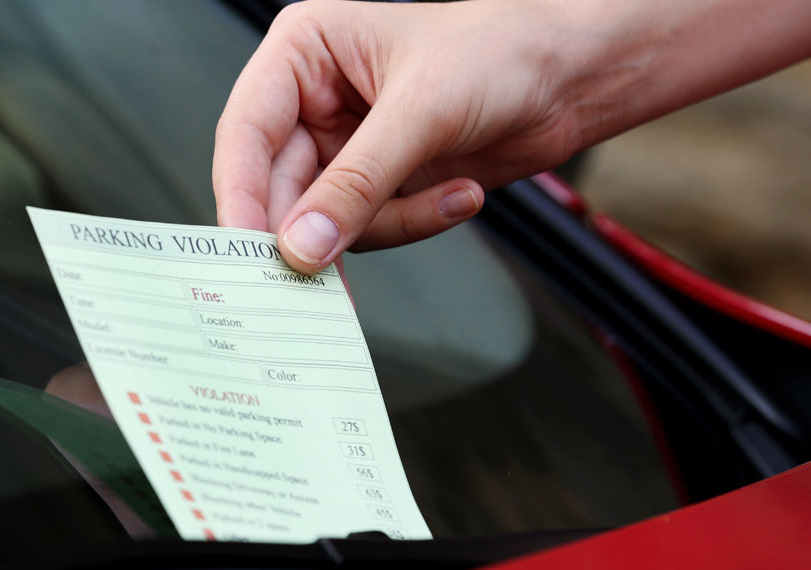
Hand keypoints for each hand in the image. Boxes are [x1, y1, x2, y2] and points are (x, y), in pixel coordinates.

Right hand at [213, 0, 582, 272]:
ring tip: (447, 197)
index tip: (247, 251)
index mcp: (303, 53)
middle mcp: (313, 100)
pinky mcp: (378, 184)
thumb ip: (355, 185)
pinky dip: (412, 223)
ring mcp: (345, 147)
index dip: (240, 195)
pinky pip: (370, 229)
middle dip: (316, 227)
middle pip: (278, 186)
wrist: (570, 77)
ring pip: (325, 220)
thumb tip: (301, 247)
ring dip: (386, 222)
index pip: (246, 132)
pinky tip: (460, 194)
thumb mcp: (421, 113)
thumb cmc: (500, 51)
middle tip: (319, 276)